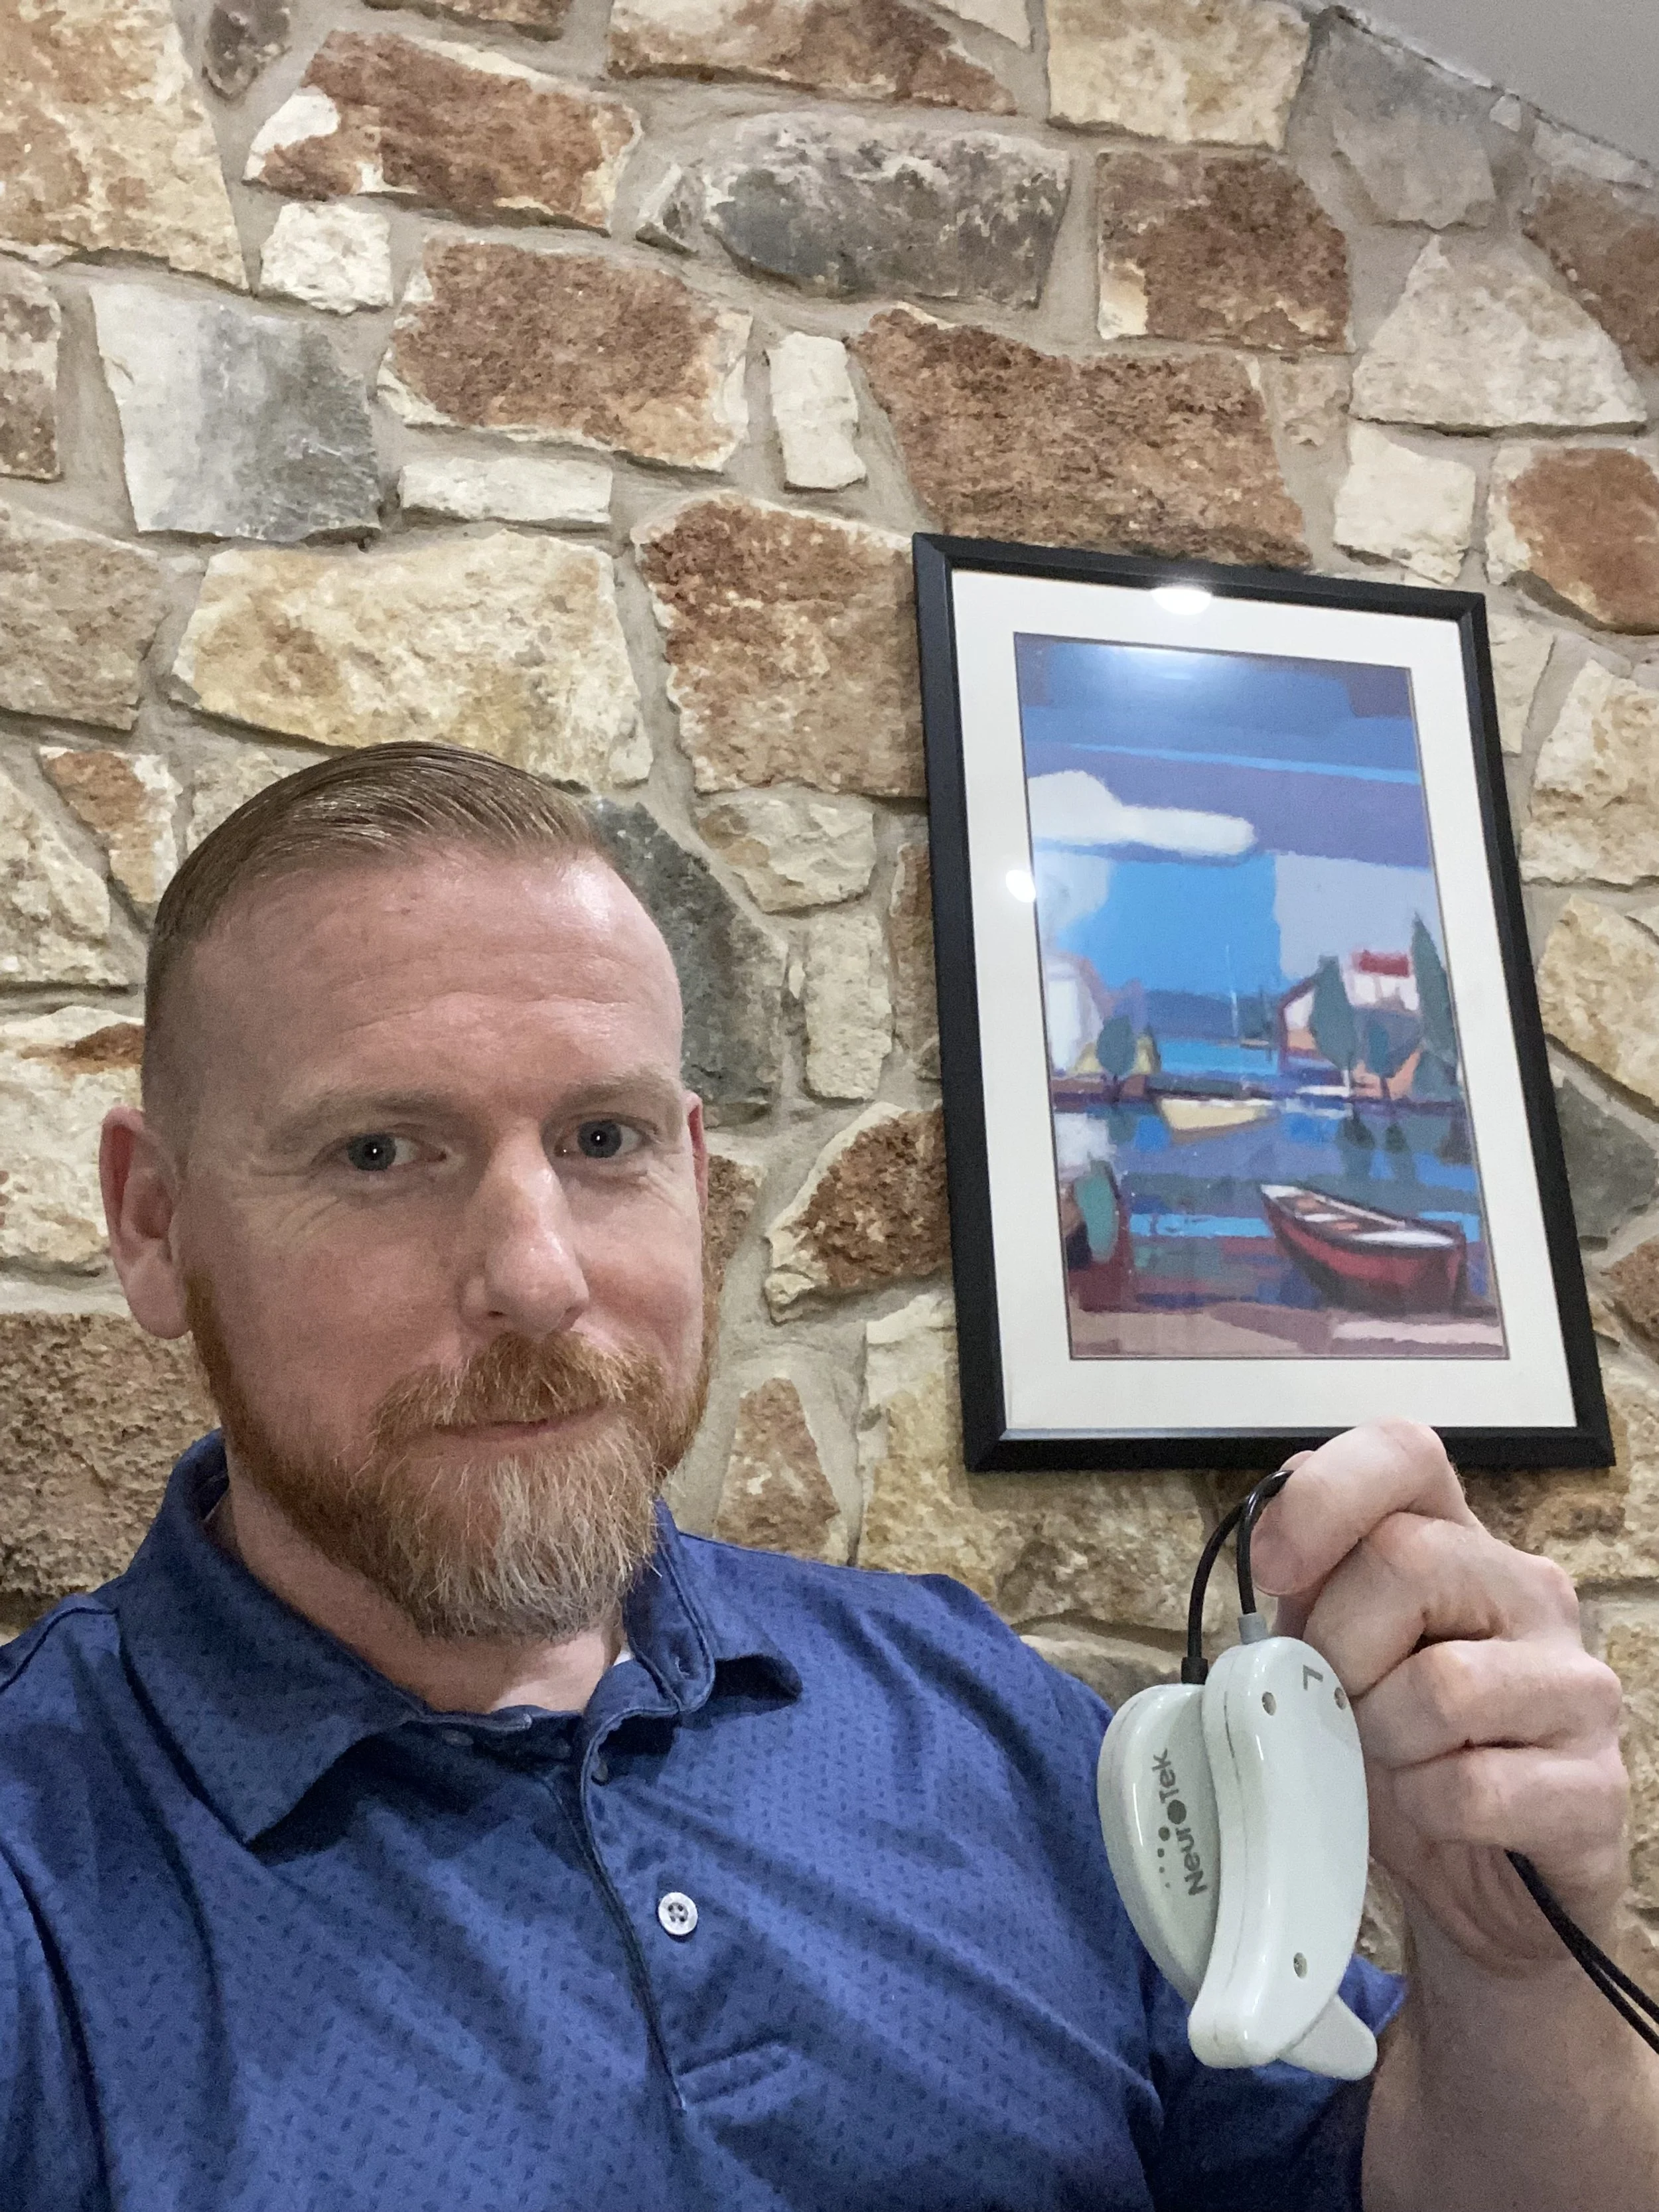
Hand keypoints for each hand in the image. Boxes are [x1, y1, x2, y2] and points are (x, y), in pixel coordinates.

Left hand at [1249, 1420, 1628, 1975]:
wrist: (1479, 1887)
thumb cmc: (1402, 1755)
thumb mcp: (1334, 1659)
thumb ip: (1307, 1596)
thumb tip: (1272, 1560)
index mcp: (1457, 1545)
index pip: (1405, 1451)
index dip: (1326, 1493)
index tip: (1275, 1568)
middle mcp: (1530, 1593)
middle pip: (1406, 1557)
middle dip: (1340, 1646)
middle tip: (1344, 1705)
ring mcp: (1577, 1686)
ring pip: (1442, 1682)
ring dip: (1384, 1740)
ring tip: (1398, 1763)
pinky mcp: (1596, 1788)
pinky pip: (1473, 1788)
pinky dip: (1428, 1812)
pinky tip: (1442, 1816)